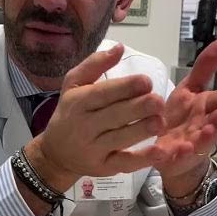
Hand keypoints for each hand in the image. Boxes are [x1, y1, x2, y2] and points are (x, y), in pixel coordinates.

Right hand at [25, 44, 170, 190]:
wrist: (55, 153)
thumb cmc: (70, 113)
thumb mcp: (74, 85)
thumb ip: (95, 64)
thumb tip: (120, 47)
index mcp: (78, 102)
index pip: (103, 94)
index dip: (126, 87)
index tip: (146, 82)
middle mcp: (84, 125)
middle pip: (115, 116)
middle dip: (139, 107)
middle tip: (158, 101)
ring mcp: (93, 149)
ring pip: (121, 138)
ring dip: (142, 130)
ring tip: (161, 121)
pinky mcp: (103, 167)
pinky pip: (124, 163)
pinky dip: (142, 159)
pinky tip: (159, 151)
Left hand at [151, 40, 216, 193]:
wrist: (169, 150)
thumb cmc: (181, 116)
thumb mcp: (190, 89)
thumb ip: (205, 68)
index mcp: (206, 107)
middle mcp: (203, 126)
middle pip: (216, 123)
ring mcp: (191, 143)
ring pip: (203, 141)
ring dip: (206, 136)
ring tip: (207, 131)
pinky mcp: (175, 158)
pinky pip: (178, 157)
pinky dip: (181, 153)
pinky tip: (181, 149)